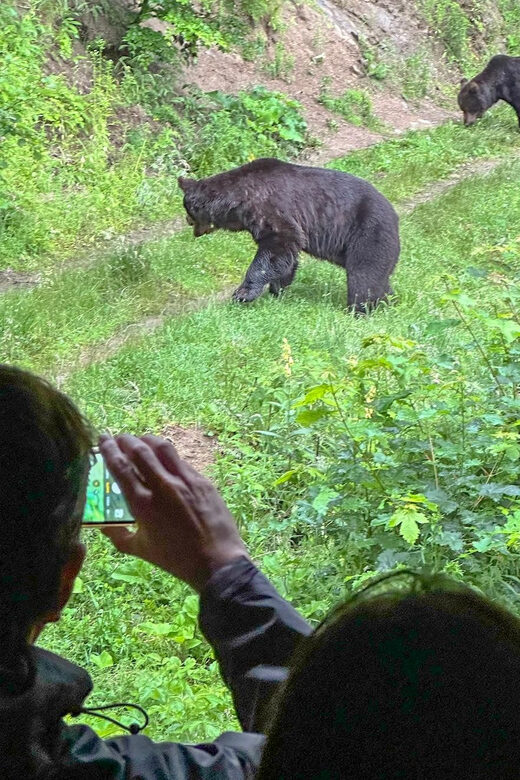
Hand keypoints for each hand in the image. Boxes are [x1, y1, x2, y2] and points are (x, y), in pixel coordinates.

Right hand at [98, 434, 248, 591]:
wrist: (217, 560)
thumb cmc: (175, 559)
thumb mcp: (141, 550)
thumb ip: (118, 535)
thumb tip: (102, 525)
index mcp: (143, 504)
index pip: (121, 467)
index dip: (109, 449)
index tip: (102, 439)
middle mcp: (163, 487)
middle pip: (140, 451)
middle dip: (126, 440)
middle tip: (119, 438)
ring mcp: (185, 481)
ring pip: (162, 447)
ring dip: (147, 440)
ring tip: (140, 440)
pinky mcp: (202, 480)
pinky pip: (180, 460)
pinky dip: (168, 455)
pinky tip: (164, 459)